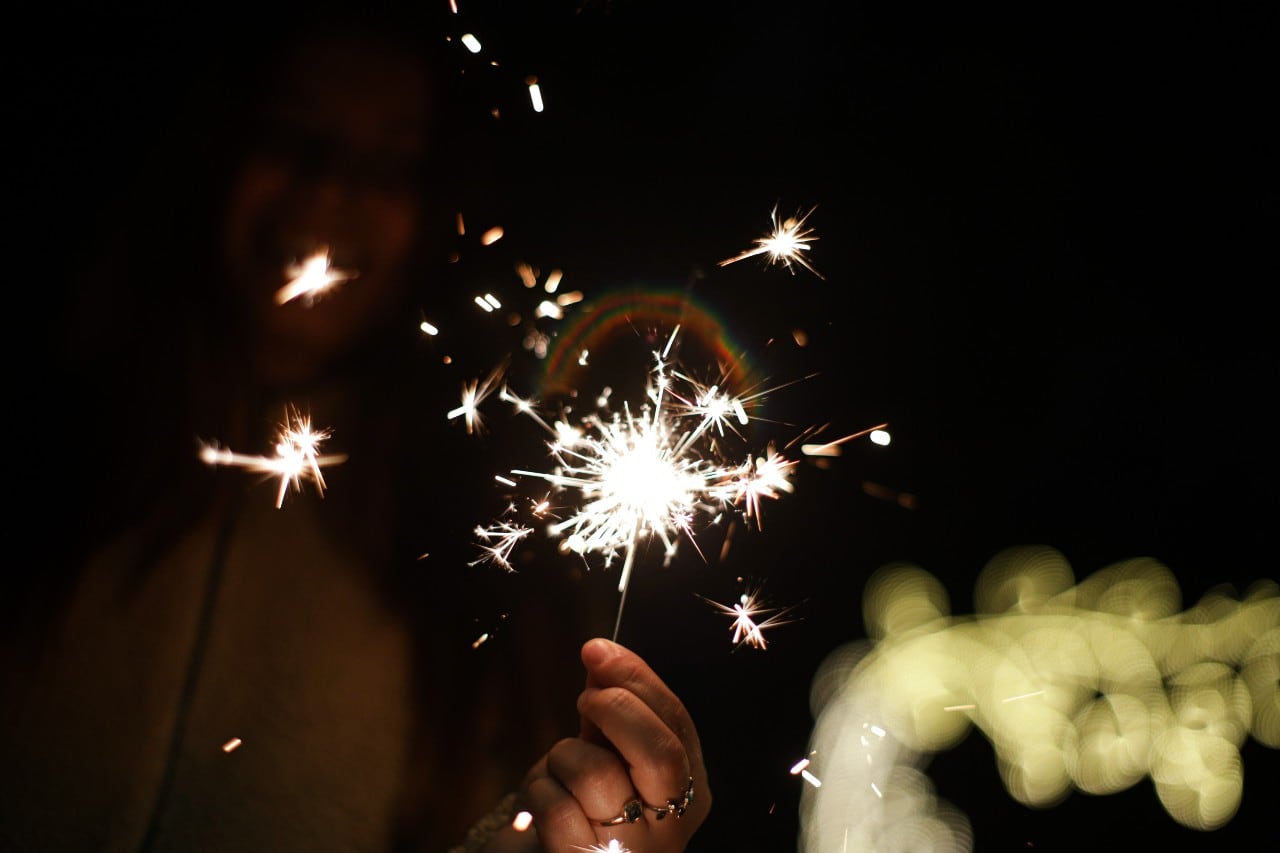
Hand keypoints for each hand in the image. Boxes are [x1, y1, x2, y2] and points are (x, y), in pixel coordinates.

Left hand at [484, 638, 710, 851]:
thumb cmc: (584, 808)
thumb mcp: (609, 755)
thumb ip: (613, 711)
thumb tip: (602, 654)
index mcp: (688, 792)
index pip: (678, 724)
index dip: (638, 678)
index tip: (599, 649)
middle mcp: (671, 828)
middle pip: (659, 751)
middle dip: (616, 709)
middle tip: (584, 701)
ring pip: (596, 774)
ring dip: (563, 758)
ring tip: (559, 771)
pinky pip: (556, 806)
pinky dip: (537, 791)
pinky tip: (540, 804)